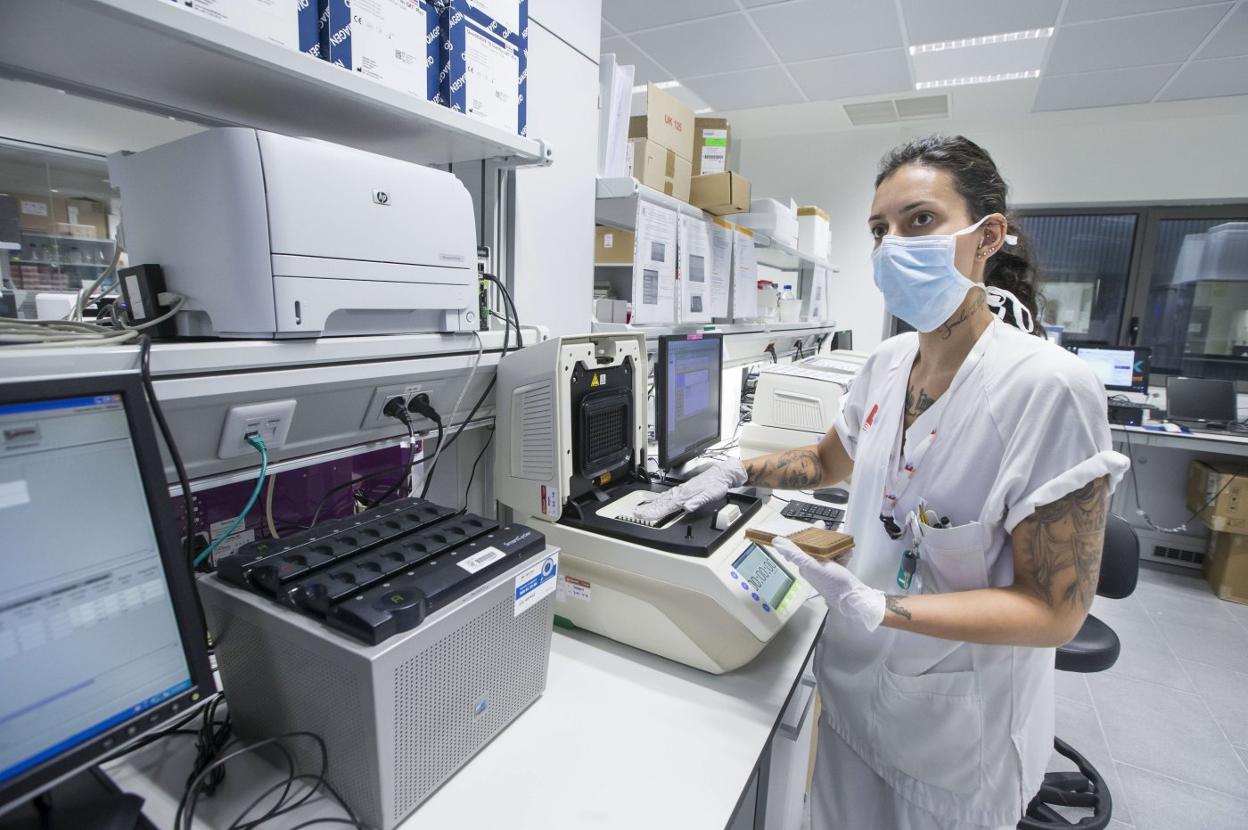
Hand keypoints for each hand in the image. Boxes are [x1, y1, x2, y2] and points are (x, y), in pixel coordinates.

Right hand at [632, 458, 747, 522]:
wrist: (722, 473)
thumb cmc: (717, 484)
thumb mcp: (710, 494)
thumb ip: (698, 501)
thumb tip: (687, 507)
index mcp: (686, 495)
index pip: (667, 506)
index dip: (655, 512)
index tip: (643, 516)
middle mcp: (681, 492)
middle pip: (662, 502)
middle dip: (648, 509)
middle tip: (636, 514)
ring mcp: (681, 490)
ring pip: (663, 498)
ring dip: (652, 505)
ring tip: (641, 509)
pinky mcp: (683, 489)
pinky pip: (668, 495)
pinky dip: (659, 499)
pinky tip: (655, 500)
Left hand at [771, 537, 884, 631]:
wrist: (853, 597)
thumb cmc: (833, 584)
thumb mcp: (811, 565)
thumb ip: (795, 553)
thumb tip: (777, 542)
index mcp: (805, 565)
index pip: (803, 544)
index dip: (809, 533)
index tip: (818, 525)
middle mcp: (813, 566)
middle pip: (817, 546)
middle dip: (827, 539)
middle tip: (834, 535)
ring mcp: (826, 568)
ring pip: (829, 550)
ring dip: (837, 547)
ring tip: (843, 548)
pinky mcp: (837, 570)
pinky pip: (839, 556)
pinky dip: (844, 554)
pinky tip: (847, 554)